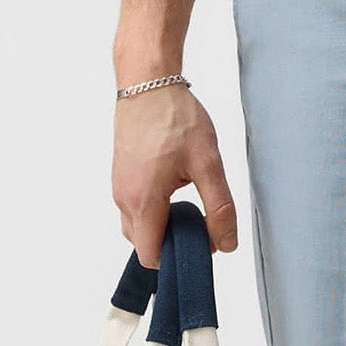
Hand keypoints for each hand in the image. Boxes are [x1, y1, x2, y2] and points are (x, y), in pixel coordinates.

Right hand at [113, 84, 240, 266]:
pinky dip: (154, 210)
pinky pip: (135, 207)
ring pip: (138, 226)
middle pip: (144, 244)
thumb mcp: (208, 164)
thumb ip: (219, 208)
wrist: (148, 84)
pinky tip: (176, 189)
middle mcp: (124, 199)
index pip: (150, 256)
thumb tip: (226, 244)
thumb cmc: (175, 118)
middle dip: (171, 243)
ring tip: (190, 204)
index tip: (200, 247)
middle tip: (201, 224)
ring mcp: (119, 187)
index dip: (175, 260)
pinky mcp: (121, 176)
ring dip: (163, 225)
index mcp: (143, 202)